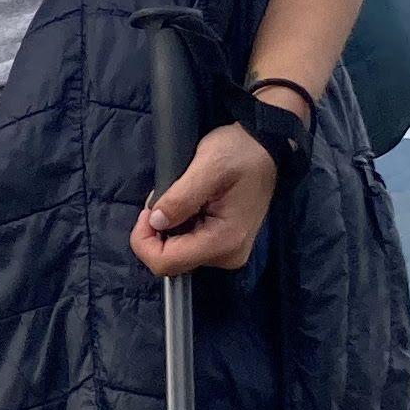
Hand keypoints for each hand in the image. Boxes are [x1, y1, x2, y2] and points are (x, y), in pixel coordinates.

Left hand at [133, 122, 276, 279]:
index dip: (144, 240)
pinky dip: (179, 227)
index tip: (147, 209)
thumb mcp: (208, 166)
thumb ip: (181, 197)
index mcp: (224, 242)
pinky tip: (188, 205)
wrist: (265, 147)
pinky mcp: (225, 246)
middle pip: (170, 261)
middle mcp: (227, 256)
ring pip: (177, 254)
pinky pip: (189, 246)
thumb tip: (156, 222)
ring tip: (179, 197)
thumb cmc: (239, 151)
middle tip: (165, 198)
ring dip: (168, 228)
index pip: (166, 263)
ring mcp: (228, 253)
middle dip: (156, 232)